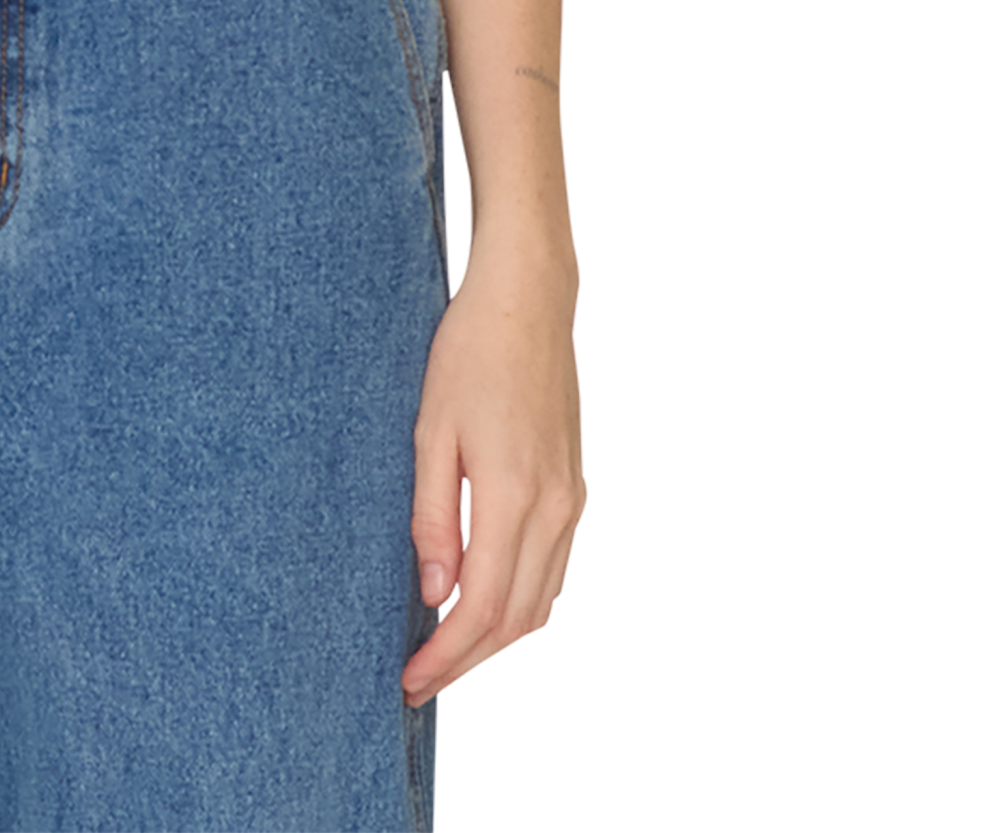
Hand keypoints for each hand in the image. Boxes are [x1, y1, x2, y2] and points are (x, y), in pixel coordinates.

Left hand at [401, 247, 587, 706]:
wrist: (527, 304)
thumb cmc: (469, 355)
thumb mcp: (430, 430)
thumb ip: (433, 516)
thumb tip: (435, 594)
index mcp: (513, 496)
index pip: (480, 608)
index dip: (444, 654)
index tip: (408, 679)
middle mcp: (555, 510)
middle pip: (515, 621)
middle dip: (466, 661)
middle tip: (419, 681)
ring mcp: (573, 502)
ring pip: (541, 604)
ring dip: (496, 641)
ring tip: (446, 653)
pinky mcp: (576, 490)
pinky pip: (555, 572)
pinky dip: (521, 605)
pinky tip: (486, 605)